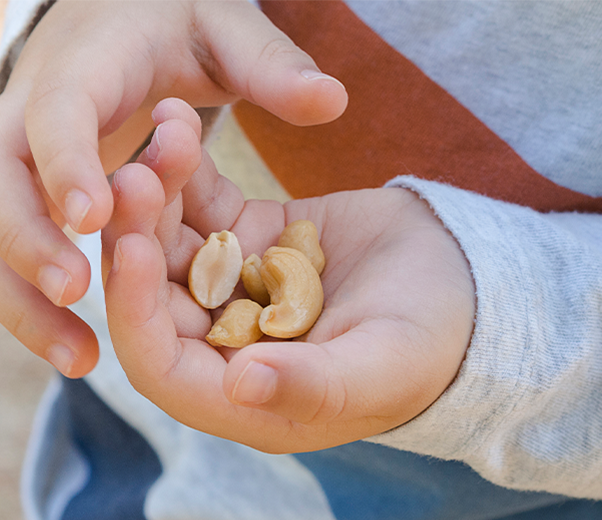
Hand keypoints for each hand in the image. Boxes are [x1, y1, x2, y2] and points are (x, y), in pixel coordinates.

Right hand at [0, 0, 347, 377]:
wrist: (106, 18)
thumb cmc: (169, 25)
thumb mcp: (222, 26)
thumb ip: (270, 64)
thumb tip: (331, 100)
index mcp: (78, 68)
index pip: (54, 112)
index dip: (67, 163)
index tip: (95, 219)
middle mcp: (24, 114)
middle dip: (22, 240)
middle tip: (78, 292)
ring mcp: (10, 162)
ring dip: (16, 299)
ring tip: (78, 359)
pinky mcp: (15, 201)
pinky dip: (24, 306)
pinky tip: (76, 352)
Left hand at [101, 107, 475, 452]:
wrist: (471, 283)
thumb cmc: (434, 347)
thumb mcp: (379, 369)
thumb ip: (311, 385)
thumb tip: (239, 386)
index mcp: (243, 394)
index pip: (161, 363)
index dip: (136, 312)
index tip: (130, 252)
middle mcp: (224, 344)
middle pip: (155, 294)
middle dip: (136, 238)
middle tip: (130, 178)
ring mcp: (233, 287)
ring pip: (172, 243)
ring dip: (157, 195)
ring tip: (161, 137)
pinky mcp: (249, 238)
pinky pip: (204, 204)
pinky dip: (189, 169)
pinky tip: (178, 121)